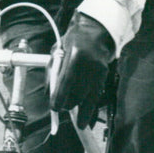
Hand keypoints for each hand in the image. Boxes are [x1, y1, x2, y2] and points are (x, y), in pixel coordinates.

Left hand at [50, 11, 114, 128]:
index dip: (59, 99)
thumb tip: (49, 95)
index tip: (54, 108)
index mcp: (74, 56)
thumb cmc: (72, 41)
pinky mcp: (104, 76)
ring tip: (74, 116)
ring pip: (86, 98)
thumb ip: (52, 72)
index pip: (65, 83)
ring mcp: (98, 71)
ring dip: (78, 107)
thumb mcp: (58, 52)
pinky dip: (89, 109)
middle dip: (67, 103)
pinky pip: (95, 97)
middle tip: (62, 105)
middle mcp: (88, 65)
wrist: (96, 31)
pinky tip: (85, 120)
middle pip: (76, 94)